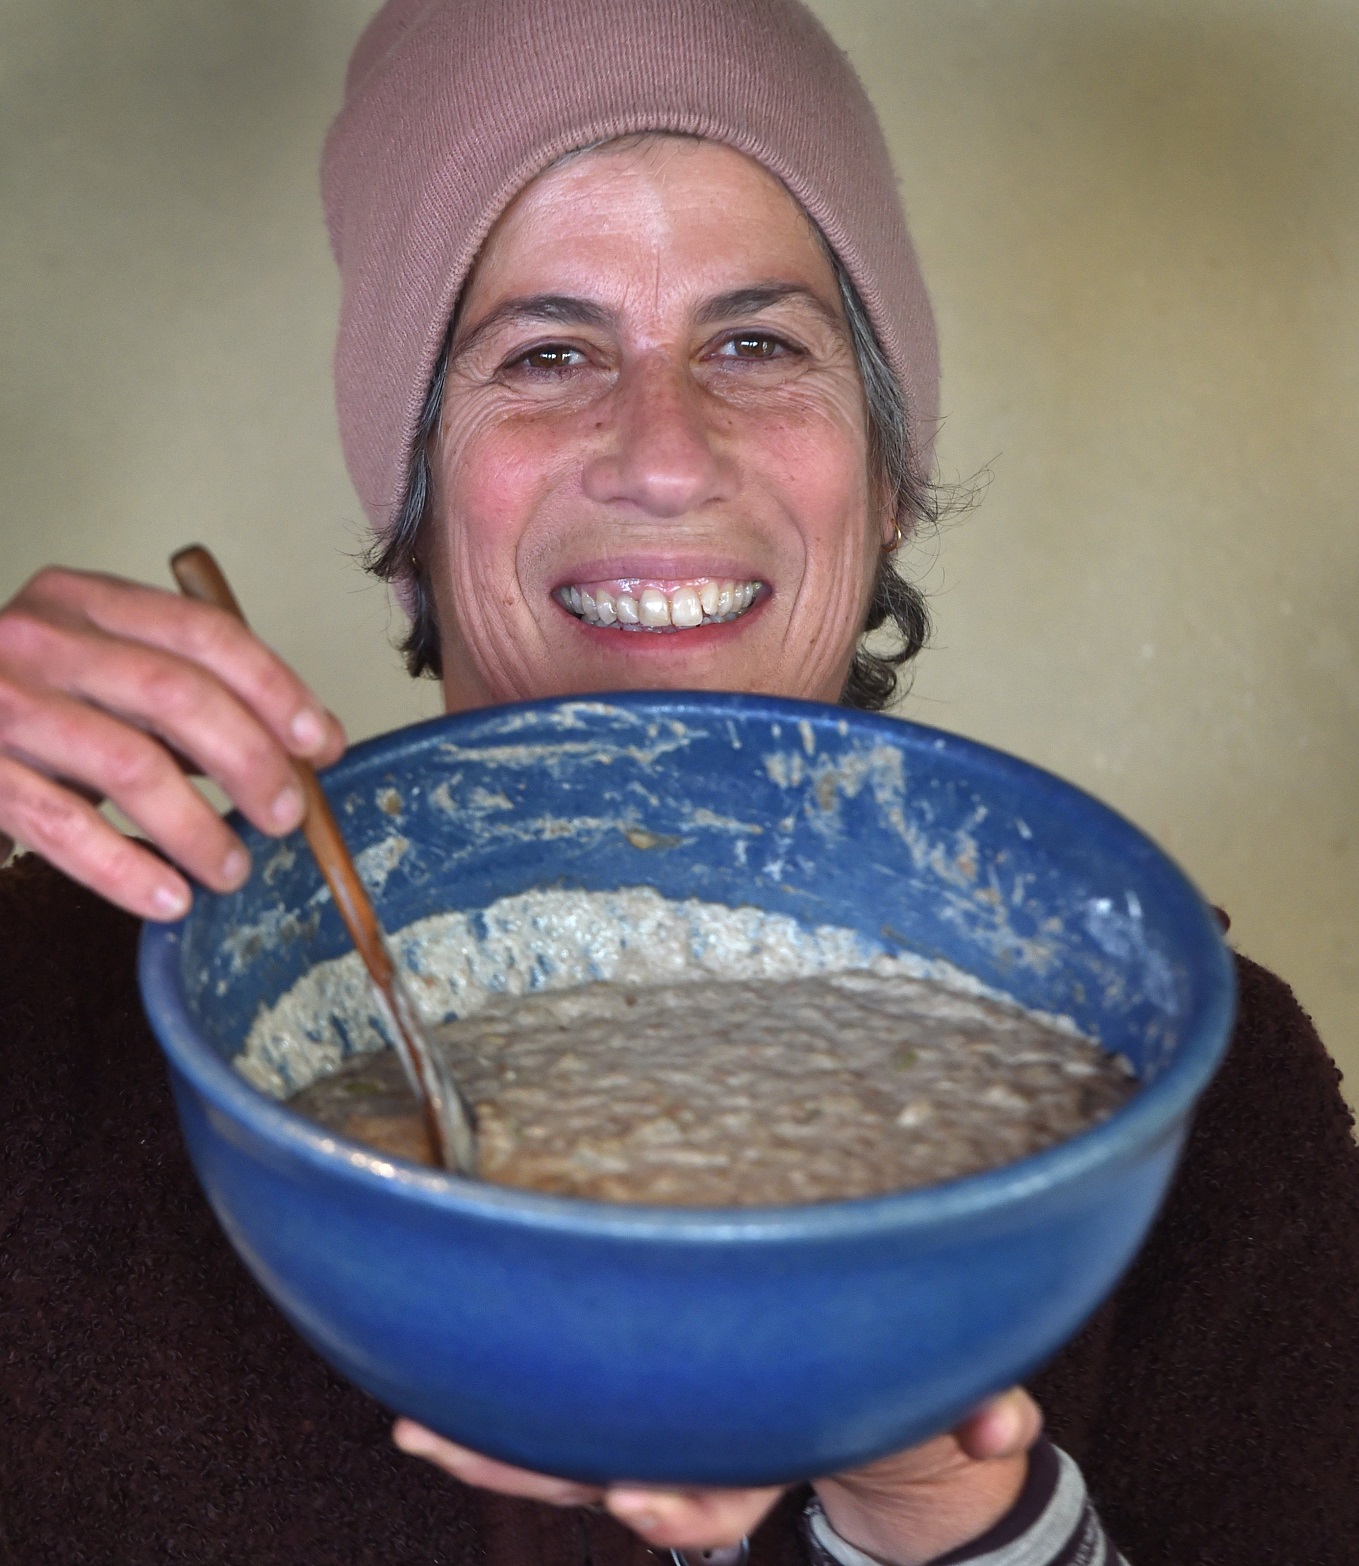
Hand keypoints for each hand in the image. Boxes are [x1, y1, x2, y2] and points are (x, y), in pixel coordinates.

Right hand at [0, 565, 344, 917]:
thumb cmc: (21, 696)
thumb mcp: (98, 670)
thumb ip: (187, 695)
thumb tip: (306, 744)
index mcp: (84, 601)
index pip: (204, 633)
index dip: (276, 689)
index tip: (320, 743)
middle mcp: (38, 638)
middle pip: (175, 694)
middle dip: (249, 760)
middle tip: (286, 815)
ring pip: (127, 763)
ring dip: (198, 826)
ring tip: (234, 868)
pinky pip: (60, 824)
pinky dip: (125, 868)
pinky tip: (169, 898)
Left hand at [392, 1387, 1040, 1561]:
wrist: (876, 1400)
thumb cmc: (905, 1393)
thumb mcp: (952, 1407)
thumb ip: (979, 1412)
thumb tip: (996, 1432)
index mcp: (772, 1442)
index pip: (719, 1491)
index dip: (682, 1506)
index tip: (644, 1502)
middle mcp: (708, 1443)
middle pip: (612, 1471)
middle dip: (535, 1471)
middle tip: (457, 1451)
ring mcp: (669, 1421)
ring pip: (569, 1445)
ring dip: (491, 1442)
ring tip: (417, 1427)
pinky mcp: (645, 1386)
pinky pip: (567, 1401)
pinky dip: (504, 1399)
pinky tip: (437, 1382)